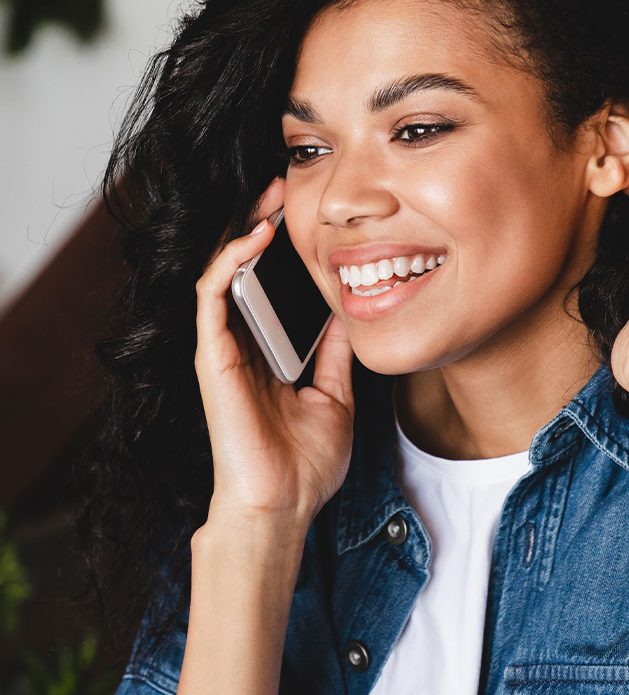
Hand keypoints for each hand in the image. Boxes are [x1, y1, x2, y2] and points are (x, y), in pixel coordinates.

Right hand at [194, 176, 354, 531]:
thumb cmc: (304, 462)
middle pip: (243, 271)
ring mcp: (224, 348)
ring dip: (243, 231)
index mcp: (268, 351)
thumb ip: (334, 354)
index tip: (309, 215)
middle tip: (284, 188)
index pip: (268, 286)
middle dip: (260, 225)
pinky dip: (229, 262)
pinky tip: (254, 238)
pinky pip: (212, 298)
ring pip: (222, 273)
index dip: (282, 248)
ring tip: (269, 198)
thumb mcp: (335, 395)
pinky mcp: (214, 357)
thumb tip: (349, 315)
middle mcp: (242, 344)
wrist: (283, 506)